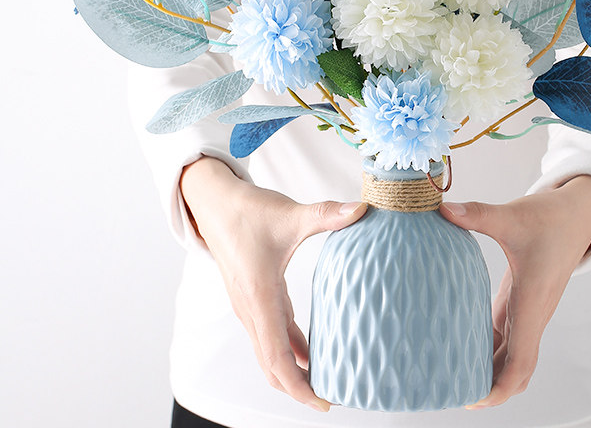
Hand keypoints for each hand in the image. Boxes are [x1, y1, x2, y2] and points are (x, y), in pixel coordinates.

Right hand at [179, 156, 367, 411]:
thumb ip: (327, 214)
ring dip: (294, 370)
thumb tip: (363, 209)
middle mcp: (252, 309)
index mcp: (260, 298)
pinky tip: (311, 350)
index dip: (299, 387)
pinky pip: (272, 333)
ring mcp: (251, 306)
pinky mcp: (255, 297)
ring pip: (270, 351)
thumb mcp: (290, 214)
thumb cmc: (247, 211)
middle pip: (273, 365)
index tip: (323, 401)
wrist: (215, 203)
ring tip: (326, 377)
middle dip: (299, 387)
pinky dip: (290, 348)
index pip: (277, 358)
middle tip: (333, 395)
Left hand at [440, 175, 590, 408]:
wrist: (578, 213)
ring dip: (488, 368)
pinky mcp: (522, 299)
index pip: (520, 359)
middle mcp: (532, 313)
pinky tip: (462, 343)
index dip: (500, 386)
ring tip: (452, 374)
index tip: (475, 398)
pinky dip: (488, 346)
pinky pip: (506, 334)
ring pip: (511, 353)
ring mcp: (528, 309)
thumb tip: (443, 209)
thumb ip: (478, 214)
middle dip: (490, 387)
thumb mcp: (512, 215)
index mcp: (532, 301)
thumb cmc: (551, 218)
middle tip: (453, 392)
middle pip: (515, 368)